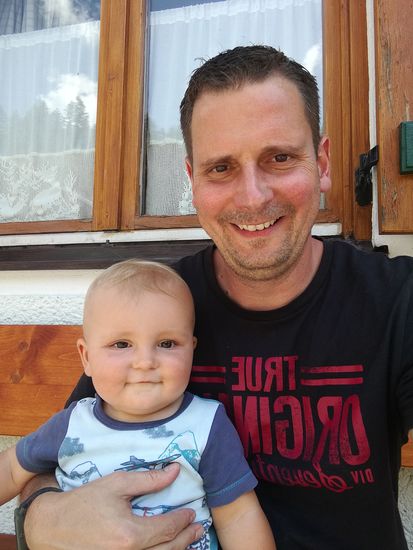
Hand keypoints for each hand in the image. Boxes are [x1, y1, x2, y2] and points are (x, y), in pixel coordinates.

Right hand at [24, 463, 203, 548]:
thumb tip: (175, 471)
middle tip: (198, 527)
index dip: (182, 520)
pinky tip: (165, 548)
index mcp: (130, 534)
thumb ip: (149, 479)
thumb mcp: (117, 484)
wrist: (52, 526)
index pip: (167, 528)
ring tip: (188, 540)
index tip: (191, 512)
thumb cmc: (84, 502)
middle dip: (186, 538)